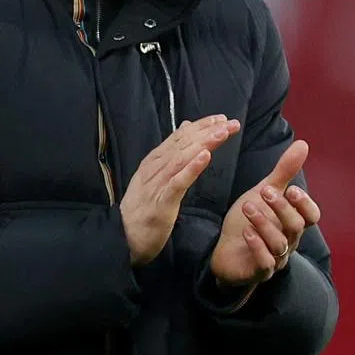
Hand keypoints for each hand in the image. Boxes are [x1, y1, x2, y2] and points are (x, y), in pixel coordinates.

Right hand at [120, 115, 239, 265]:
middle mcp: (155, 167)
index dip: (201, 126)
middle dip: (208, 131)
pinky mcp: (161, 202)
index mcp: (154, 161)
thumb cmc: (142, 208)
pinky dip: (192, 168)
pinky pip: (178, 182)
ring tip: (221, 133)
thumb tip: (185, 128)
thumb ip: (170, 154)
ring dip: (204, 144)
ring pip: (182, 158)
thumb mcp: (155, 177)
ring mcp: (157, 184)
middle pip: (184, 144)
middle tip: (231, 123)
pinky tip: (205, 157)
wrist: (122, 236)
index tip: (222, 119)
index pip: (180, 137)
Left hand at [209, 140, 321, 286]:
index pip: (312, 216)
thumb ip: (284, 172)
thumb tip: (303, 144)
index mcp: (293, 222)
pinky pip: (264, 263)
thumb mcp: (265, 193)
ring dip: (264, 224)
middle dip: (282, 208)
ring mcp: (275, 258)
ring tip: (247, 207)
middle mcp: (288, 241)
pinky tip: (246, 232)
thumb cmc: (250, 221)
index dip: (304, 204)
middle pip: (296, 227)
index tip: (290, 188)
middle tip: (265, 191)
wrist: (227, 253)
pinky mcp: (258, 270)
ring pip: (279, 244)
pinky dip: (257, 247)